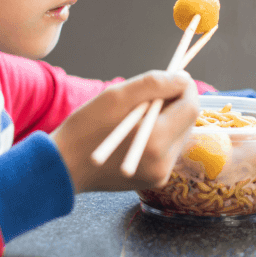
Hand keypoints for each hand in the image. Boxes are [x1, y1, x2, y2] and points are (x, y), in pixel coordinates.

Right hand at [51, 70, 198, 192]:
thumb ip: (154, 85)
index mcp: (156, 140)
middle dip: (176, 102)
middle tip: (152, 92)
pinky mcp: (154, 180)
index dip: (186, 88)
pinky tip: (138, 129)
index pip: (191, 107)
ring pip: (179, 135)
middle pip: (188, 122)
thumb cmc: (85, 128)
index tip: (174, 76)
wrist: (64, 166)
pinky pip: (168, 150)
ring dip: (169, 118)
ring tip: (140, 112)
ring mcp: (160, 174)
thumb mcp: (116, 97)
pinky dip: (160, 134)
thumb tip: (183, 79)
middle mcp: (164, 162)